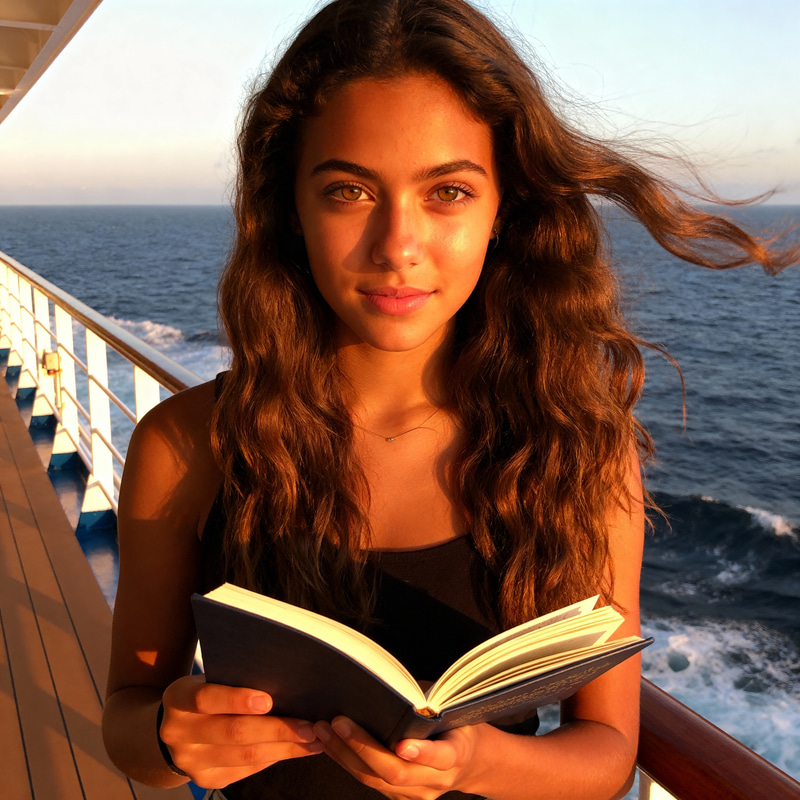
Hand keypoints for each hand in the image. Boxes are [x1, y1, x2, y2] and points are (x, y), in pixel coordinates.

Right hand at [159, 674, 322, 787]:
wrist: (177, 728)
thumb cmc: (206, 693)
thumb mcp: (210, 679)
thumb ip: (235, 680)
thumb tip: (285, 682)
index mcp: (179, 699)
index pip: (206, 699)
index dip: (237, 700)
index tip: (268, 700)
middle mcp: (180, 733)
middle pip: (233, 732)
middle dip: (276, 729)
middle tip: (309, 726)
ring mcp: (191, 761)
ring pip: (244, 756)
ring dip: (284, 748)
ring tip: (313, 740)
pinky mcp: (206, 779)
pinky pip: (246, 769)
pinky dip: (274, 758)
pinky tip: (295, 749)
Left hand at [313, 716, 484, 799]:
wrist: (469, 762)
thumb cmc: (455, 723)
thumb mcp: (451, 707)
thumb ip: (426, 700)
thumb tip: (392, 685)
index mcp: (457, 753)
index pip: (441, 756)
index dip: (421, 753)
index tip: (402, 745)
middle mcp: (436, 779)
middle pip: (397, 772)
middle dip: (363, 747)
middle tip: (339, 722)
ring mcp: (418, 794)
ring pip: (377, 780)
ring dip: (345, 755)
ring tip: (323, 730)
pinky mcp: (401, 798)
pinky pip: (370, 782)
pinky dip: (347, 762)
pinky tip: (330, 744)